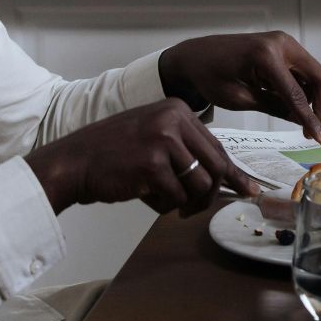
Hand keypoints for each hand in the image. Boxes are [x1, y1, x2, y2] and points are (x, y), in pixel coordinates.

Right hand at [25, 99, 255, 215]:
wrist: (72, 161)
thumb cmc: (114, 154)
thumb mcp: (155, 137)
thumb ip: (188, 150)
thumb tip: (228, 177)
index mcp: (178, 110)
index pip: (218, 147)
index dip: (232, 174)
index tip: (249, 189)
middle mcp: (174, 119)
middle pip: (216, 167)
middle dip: (210, 195)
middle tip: (193, 210)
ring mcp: (163, 140)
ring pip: (200, 185)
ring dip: (185, 202)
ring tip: (162, 200)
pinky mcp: (152, 164)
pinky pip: (176, 196)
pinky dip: (163, 205)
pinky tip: (143, 195)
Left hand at [158, 31, 320, 141]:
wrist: (195, 55)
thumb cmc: (209, 77)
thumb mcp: (238, 99)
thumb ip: (273, 107)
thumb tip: (301, 121)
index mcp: (266, 56)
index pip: (297, 93)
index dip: (311, 118)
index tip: (320, 139)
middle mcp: (282, 43)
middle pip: (319, 77)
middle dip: (320, 106)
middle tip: (312, 129)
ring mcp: (284, 42)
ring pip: (314, 74)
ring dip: (312, 97)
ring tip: (296, 117)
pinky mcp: (283, 45)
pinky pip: (303, 70)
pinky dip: (303, 88)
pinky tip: (289, 102)